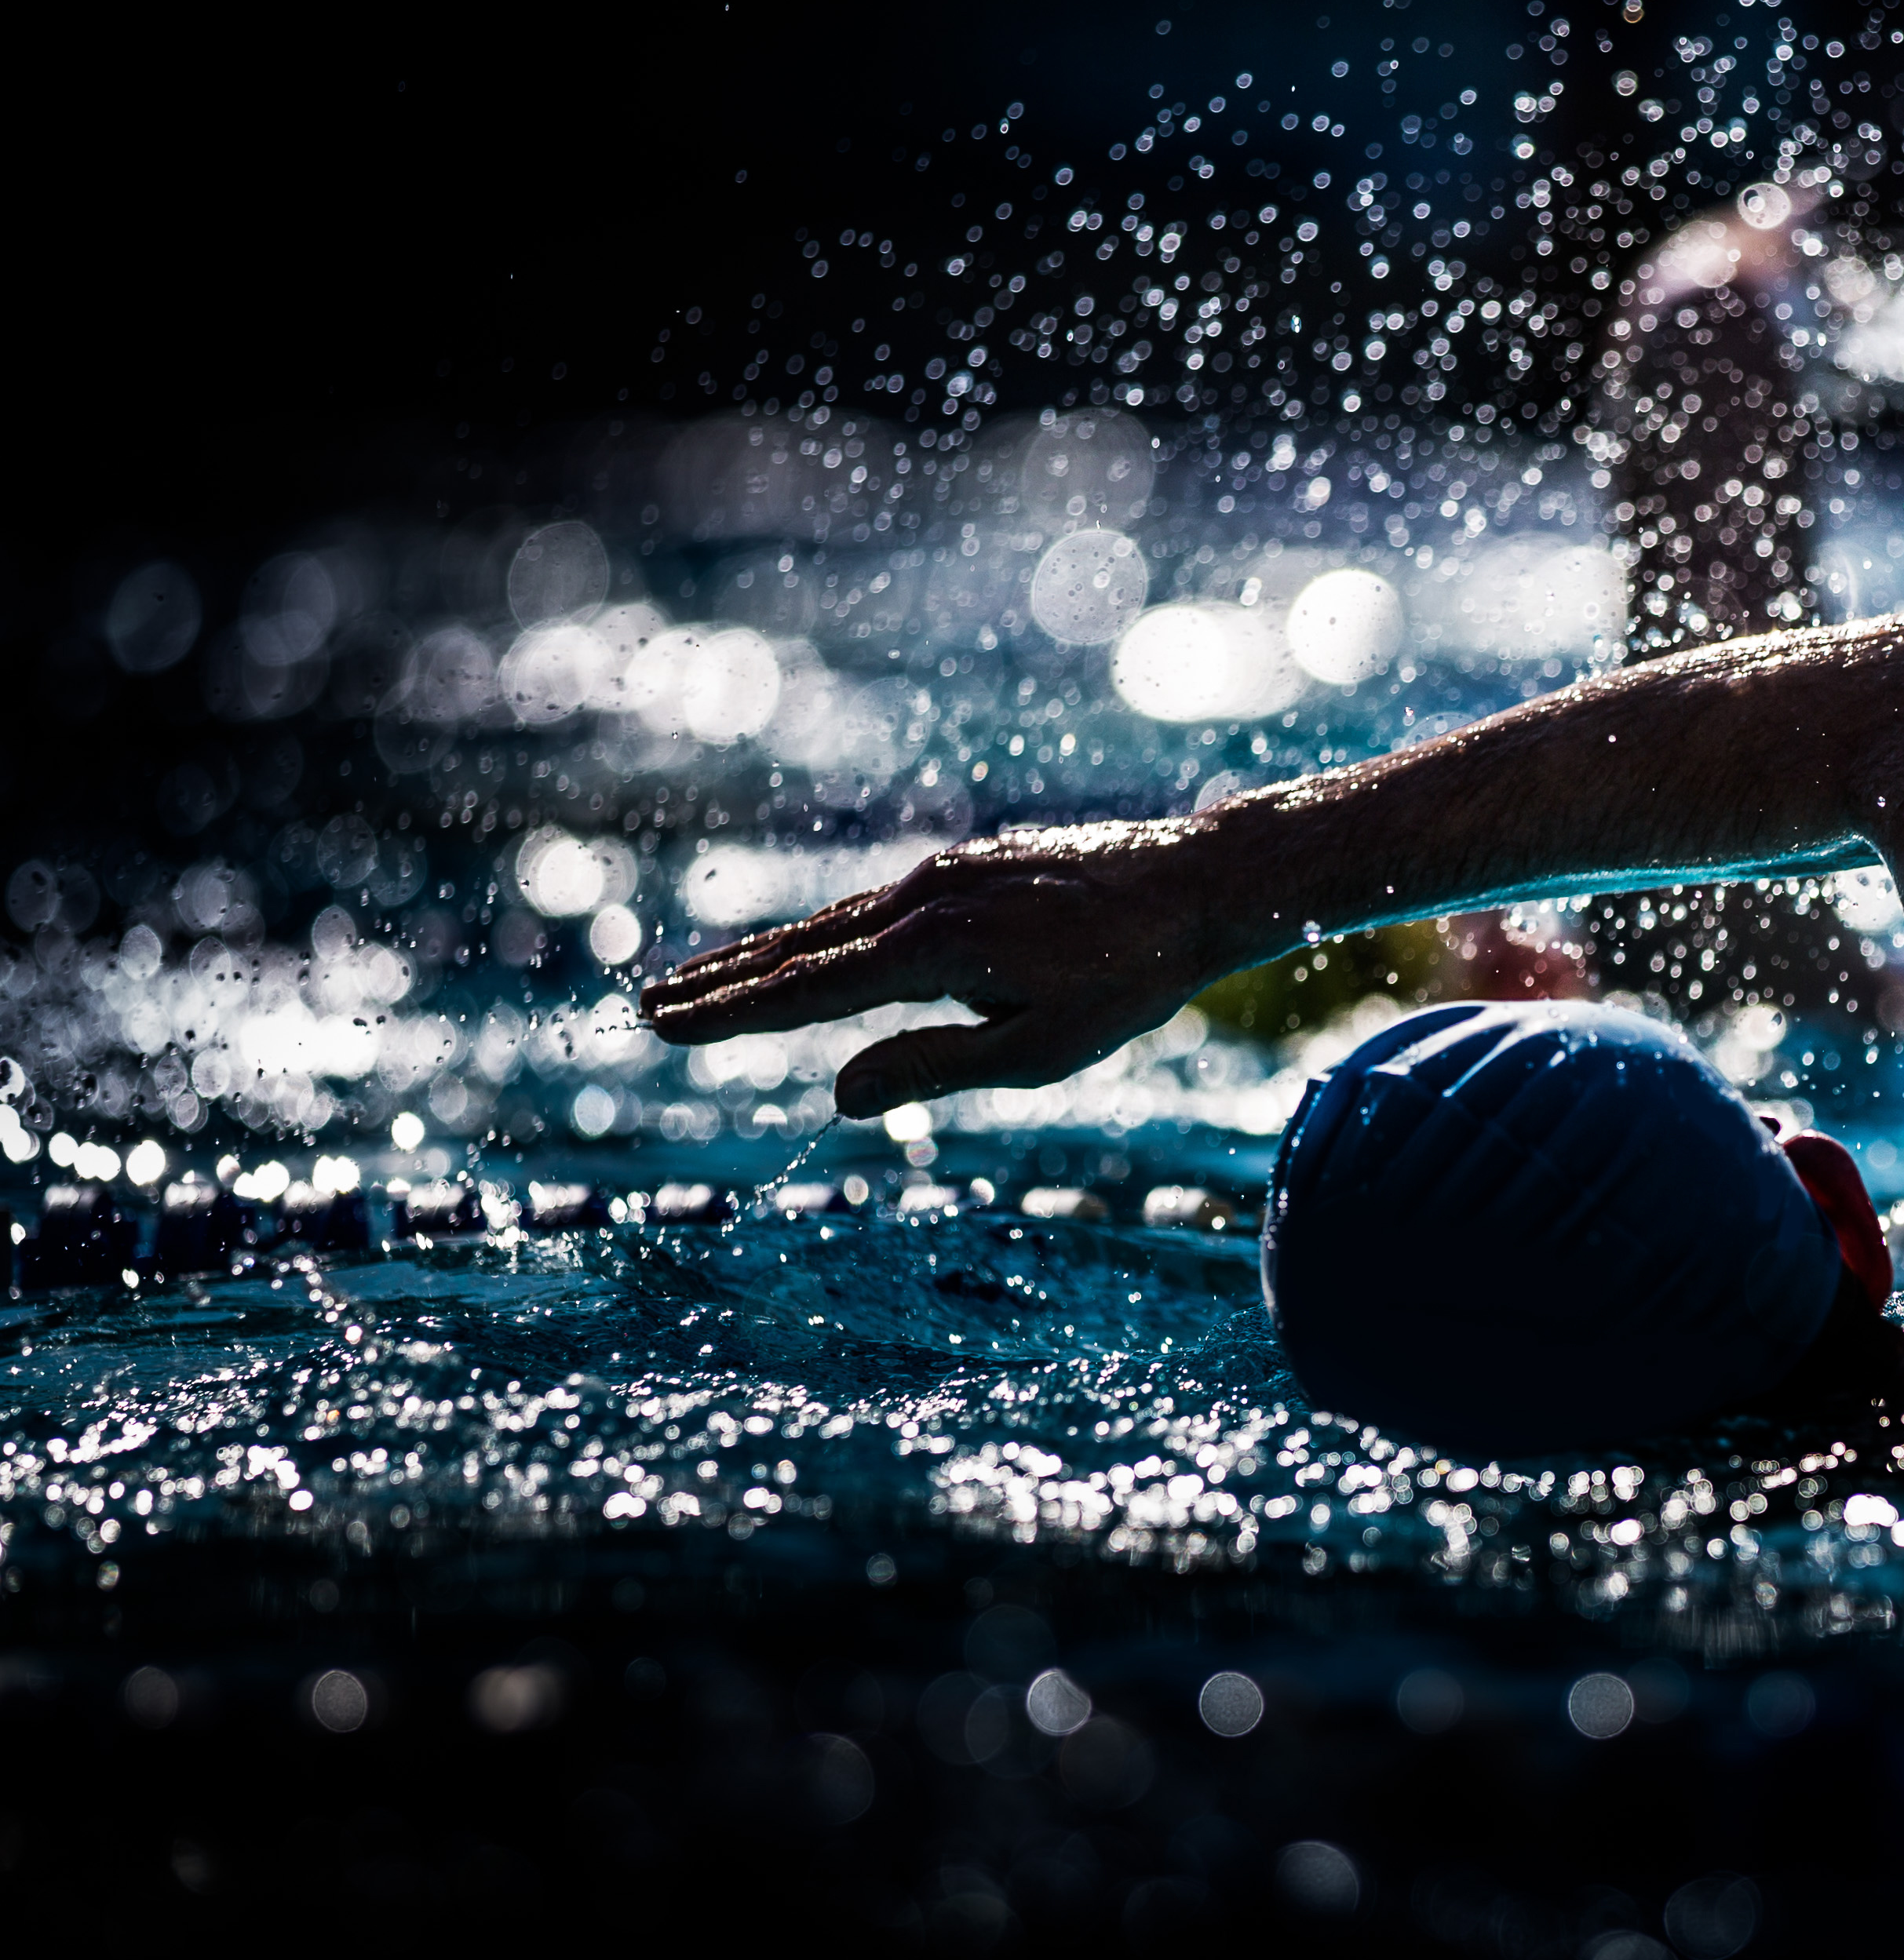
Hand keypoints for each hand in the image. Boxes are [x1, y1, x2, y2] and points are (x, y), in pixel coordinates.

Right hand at [639, 818, 1228, 1116]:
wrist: (1197, 884)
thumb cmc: (1128, 982)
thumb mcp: (1037, 1049)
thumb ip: (932, 1068)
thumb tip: (838, 1094)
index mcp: (931, 950)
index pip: (807, 993)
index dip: (731, 1014)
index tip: (666, 1026)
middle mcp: (923, 900)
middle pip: (801, 949)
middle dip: (724, 982)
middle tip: (648, 1008)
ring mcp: (944, 875)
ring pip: (833, 922)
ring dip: (764, 953)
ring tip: (703, 979)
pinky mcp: (969, 865)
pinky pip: (874, 904)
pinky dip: (822, 930)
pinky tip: (805, 948)